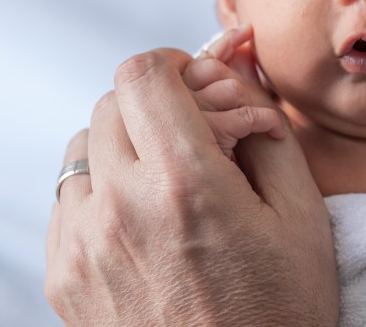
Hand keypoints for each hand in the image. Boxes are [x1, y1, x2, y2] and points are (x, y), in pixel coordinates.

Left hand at [45, 46, 338, 325]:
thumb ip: (267, 129)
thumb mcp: (302, 216)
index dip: (174, 63)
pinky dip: (102, 188)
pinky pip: (68, 199)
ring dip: (124, 143)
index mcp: (185, 184)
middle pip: (111, 103)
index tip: (199, 81)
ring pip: (81, 148)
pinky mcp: (63, 277)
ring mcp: (82, 246)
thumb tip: (238, 68)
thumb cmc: (281, 312)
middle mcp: (119, 208)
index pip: (143, 74)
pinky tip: (145, 218)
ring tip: (170, 177)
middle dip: (158, 103)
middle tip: (200, 132)